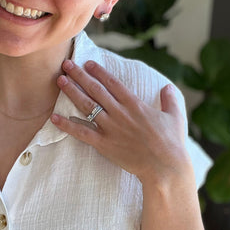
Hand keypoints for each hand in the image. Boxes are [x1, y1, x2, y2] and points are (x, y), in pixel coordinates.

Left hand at [51, 59, 189, 184]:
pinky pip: (81, 132)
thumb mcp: (174, 117)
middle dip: (79, 75)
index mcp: (135, 104)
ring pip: (86, 105)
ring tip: (60, 81)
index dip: (98, 71)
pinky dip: (67, 125)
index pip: (112, 82)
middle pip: (95, 89)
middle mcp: (119, 112)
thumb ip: (170, 99)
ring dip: (71, 92)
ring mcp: (110, 127)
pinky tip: (54, 118)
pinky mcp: (104, 144)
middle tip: (66, 64)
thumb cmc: (172, 143)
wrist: (165, 167)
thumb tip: (168, 87)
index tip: (87, 63)